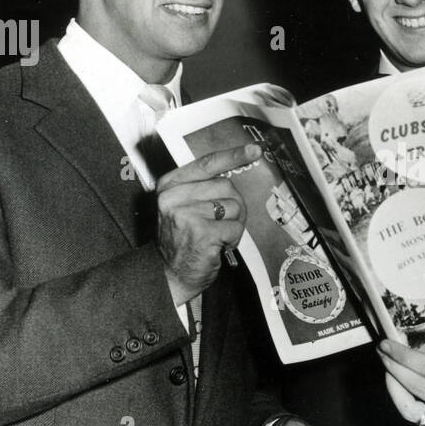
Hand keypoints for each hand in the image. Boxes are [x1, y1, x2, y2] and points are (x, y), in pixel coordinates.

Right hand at [156, 143, 260, 304]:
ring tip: (216, 236)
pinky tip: (218, 246)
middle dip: (233, 206)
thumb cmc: (182, 240)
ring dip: (233, 224)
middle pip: (226, 186)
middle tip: (221, 224)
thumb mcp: (183, 207)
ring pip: (233, 207)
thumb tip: (234, 171)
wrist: (170, 275)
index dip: (233, 155)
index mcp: (169, 185)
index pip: (207, 163)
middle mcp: (173, 197)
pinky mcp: (201, 232)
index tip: (255, 149)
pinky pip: (235, 227)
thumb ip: (202, 188)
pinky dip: (233, 239)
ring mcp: (186, 214)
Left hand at [377, 340, 424, 425]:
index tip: (387, 344)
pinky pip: (416, 420)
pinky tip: (401, 389)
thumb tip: (407, 347)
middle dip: (393, 368)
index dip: (402, 355)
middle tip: (383, 354)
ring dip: (394, 388)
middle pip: (416, 387)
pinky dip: (405, 402)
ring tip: (389, 371)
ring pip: (409, 409)